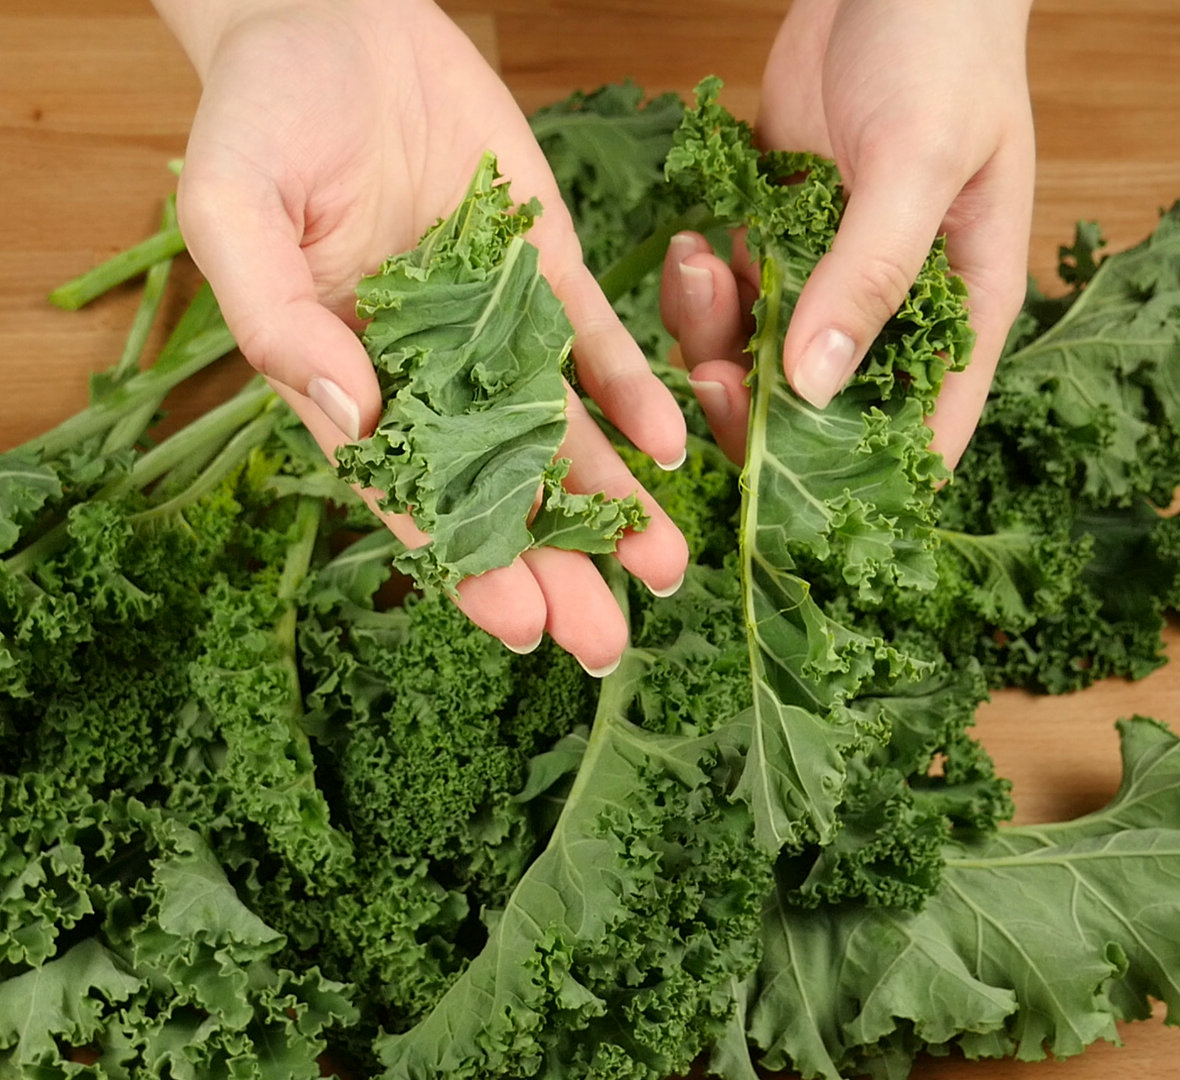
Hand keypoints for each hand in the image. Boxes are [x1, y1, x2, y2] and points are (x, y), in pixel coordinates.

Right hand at [152, 0, 687, 673]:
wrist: (339, 22)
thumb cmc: (266, 114)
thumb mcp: (235, 208)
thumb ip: (273, 317)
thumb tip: (345, 409)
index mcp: (346, 381)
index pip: (410, 494)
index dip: (465, 564)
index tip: (520, 625)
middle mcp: (428, 375)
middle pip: (498, 489)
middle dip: (554, 564)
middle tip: (606, 642)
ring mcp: (495, 329)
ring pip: (559, 436)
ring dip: (612, 505)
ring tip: (664, 568)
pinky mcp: (545, 274)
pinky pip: (596, 346)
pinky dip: (631, 394)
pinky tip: (668, 444)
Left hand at [663, 0, 1035, 467]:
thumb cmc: (943, 49)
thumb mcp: (918, 160)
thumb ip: (869, 274)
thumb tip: (812, 389)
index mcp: (959, 309)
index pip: (924, 432)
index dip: (863, 482)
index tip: (791, 505)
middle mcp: (891, 308)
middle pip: (820, 411)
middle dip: (757, 409)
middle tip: (711, 378)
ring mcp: (829, 278)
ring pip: (760, 359)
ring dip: (717, 339)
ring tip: (706, 269)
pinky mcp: (778, 241)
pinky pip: (729, 301)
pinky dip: (702, 290)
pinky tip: (693, 246)